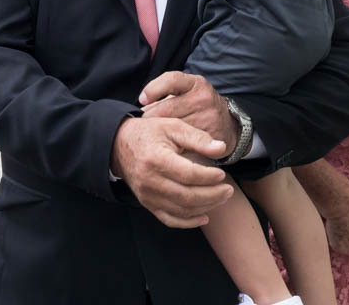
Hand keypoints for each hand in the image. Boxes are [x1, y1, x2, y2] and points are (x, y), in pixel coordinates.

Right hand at [110, 116, 232, 228]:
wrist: (119, 145)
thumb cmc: (150, 133)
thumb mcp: (173, 126)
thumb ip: (197, 138)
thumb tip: (221, 149)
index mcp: (156, 159)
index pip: (189, 175)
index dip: (209, 177)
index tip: (222, 174)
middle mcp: (150, 181)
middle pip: (187, 196)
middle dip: (212, 196)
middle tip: (229, 190)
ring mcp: (147, 195)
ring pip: (181, 210)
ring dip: (205, 207)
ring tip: (221, 198)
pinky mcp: (147, 203)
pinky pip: (169, 219)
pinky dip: (188, 222)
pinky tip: (204, 217)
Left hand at [139, 72, 236, 149]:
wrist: (227, 123)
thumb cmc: (197, 105)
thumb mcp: (186, 91)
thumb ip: (164, 94)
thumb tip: (141, 106)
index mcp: (195, 83)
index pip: (172, 80)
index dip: (154, 89)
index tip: (142, 99)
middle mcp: (203, 98)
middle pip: (167, 108)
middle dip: (150, 118)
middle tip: (141, 124)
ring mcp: (208, 118)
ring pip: (173, 127)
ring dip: (159, 132)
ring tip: (151, 134)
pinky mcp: (211, 137)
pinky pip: (184, 142)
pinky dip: (172, 144)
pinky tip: (165, 145)